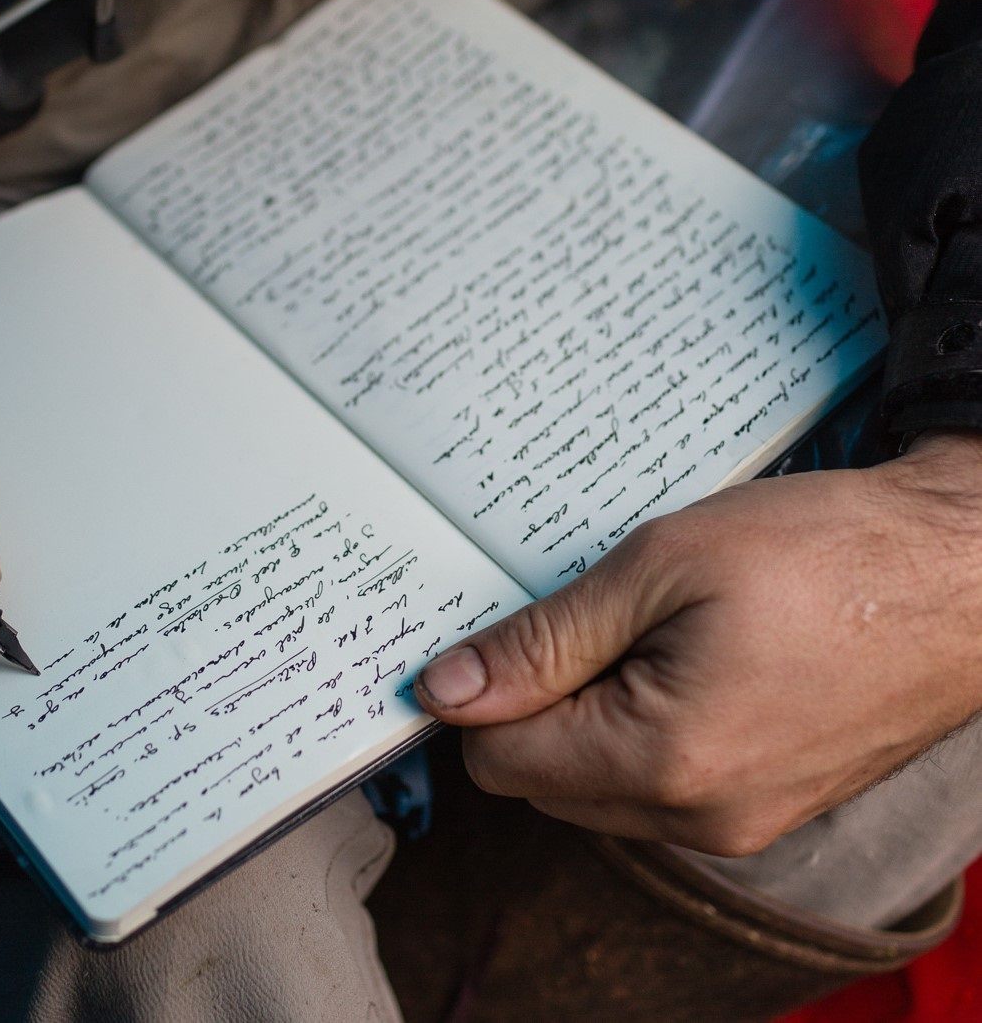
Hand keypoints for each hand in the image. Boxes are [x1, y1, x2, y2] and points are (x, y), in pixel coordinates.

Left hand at [415, 436, 981, 856]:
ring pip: (598, 787)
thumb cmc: (822, 553)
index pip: (499, 760)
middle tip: (582, 606)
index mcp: (663, 762)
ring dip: (590, 711)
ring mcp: (741, 823)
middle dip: (535, 700)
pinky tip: (681, 648)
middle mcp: (698, 820)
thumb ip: (546, 638)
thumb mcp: (662, 565)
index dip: (479, 687)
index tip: (492, 619)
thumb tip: (446, 689)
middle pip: (543, 782)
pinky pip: (660, 784)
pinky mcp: (768, 807)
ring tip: (644, 619)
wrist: (956, 576)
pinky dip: (642, 724)